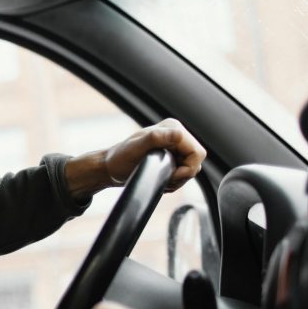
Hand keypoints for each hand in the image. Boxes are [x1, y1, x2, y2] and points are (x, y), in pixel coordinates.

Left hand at [64, 118, 205, 200]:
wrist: (110, 168)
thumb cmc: (119, 158)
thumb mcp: (135, 148)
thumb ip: (156, 138)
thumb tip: (178, 134)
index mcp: (172, 128)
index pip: (197, 152)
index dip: (187, 168)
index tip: (170, 175)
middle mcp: (175, 135)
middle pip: (196, 161)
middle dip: (182, 174)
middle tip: (164, 178)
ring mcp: (174, 146)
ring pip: (191, 169)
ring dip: (177, 178)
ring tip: (159, 177)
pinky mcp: (172, 157)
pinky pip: (183, 173)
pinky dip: (174, 180)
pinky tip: (159, 178)